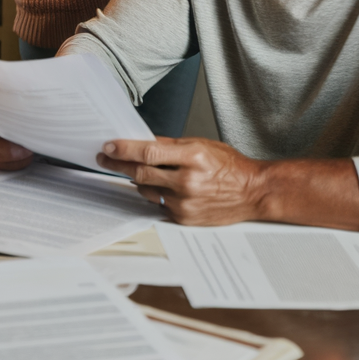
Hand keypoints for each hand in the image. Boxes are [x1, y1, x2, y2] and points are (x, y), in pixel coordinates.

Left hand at [96, 137, 265, 225]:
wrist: (253, 192)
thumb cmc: (230, 167)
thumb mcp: (203, 145)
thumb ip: (171, 146)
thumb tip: (142, 142)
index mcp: (193, 157)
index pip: (149, 153)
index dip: (124, 149)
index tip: (109, 146)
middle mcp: (188, 181)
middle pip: (141, 172)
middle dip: (118, 164)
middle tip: (105, 158)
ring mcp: (185, 202)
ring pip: (146, 189)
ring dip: (138, 179)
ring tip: (137, 171)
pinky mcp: (184, 218)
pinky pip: (158, 203)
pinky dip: (155, 193)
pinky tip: (162, 187)